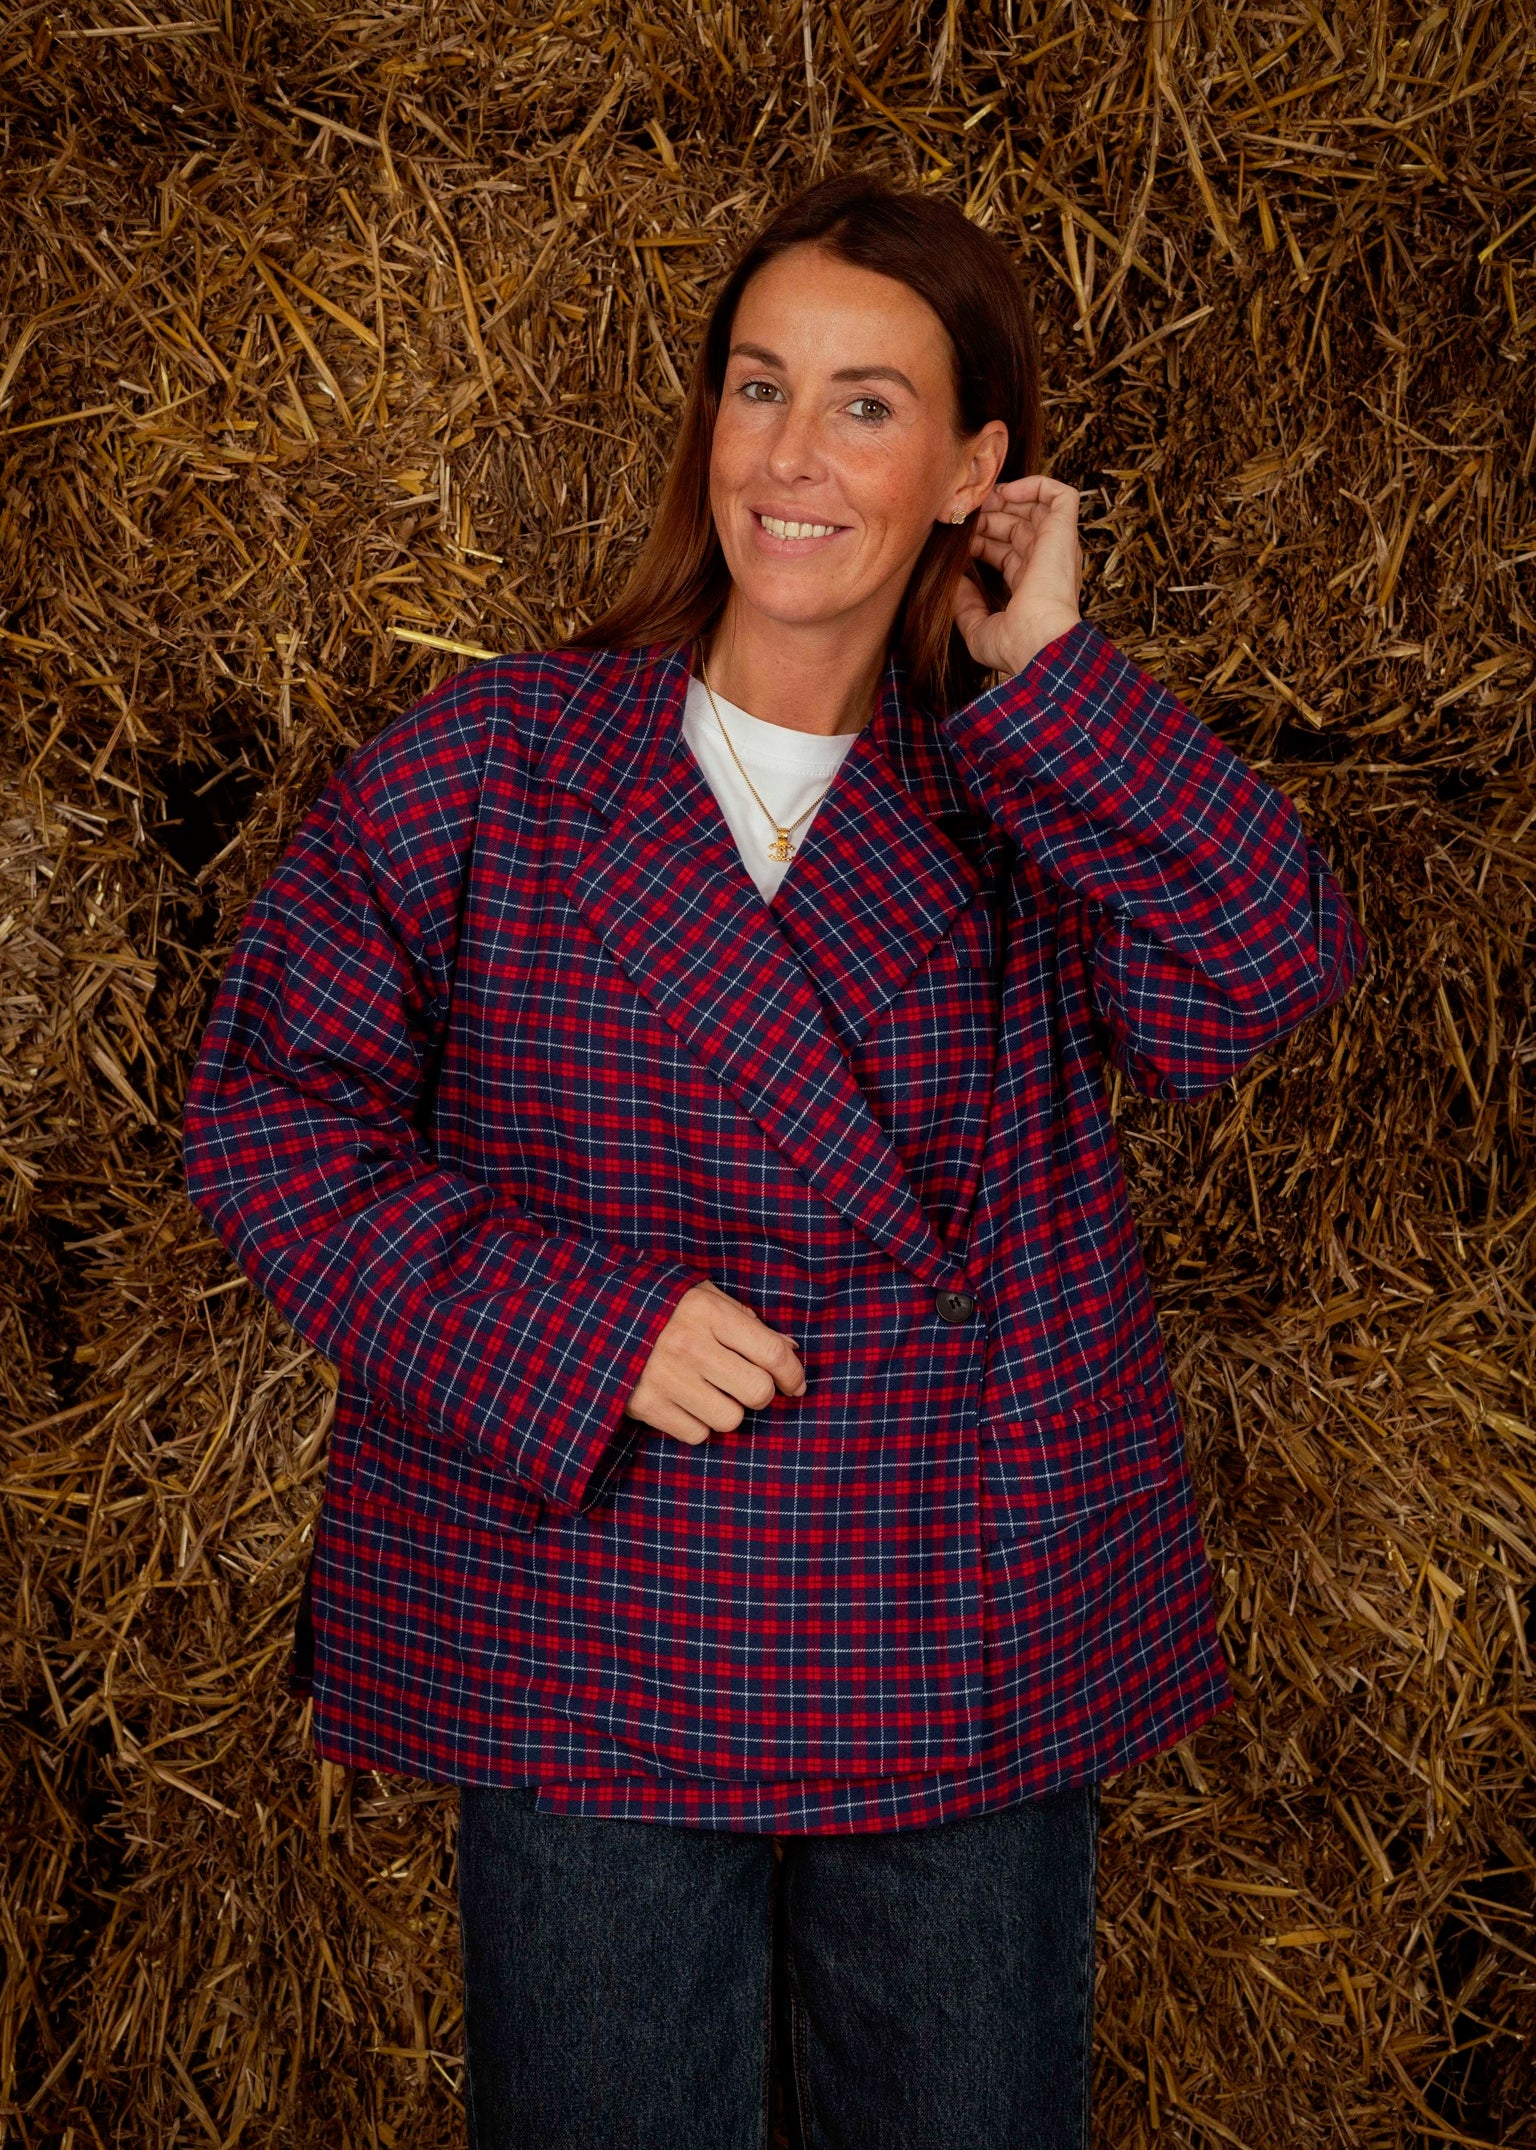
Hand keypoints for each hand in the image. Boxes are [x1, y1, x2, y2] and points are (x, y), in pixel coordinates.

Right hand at [624, 1280, 806, 1446]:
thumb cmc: (658, 1307)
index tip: (794, 1384)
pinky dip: (696, 1424)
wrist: (588, 1322)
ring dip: (726, 1410)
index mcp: (707, 1310)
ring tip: (707, 1391)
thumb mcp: (700, 1297)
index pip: (772, 1352)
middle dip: (760, 1393)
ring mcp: (665, 1377)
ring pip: (731, 1419)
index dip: (793, 1374)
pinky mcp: (645, 1406)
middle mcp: (688, 1344)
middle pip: (757, 1392)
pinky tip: (682, 1402)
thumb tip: (790, 1350)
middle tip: (746, 1386)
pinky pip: (698, 1435)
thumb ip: (745, 1320)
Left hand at [952, 474, 1081, 677]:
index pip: (1007, 553)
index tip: (958, 541)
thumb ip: (965, 605)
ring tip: (981, 500)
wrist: (1039, 644)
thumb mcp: (979, 628)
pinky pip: (1061, 495)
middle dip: (989, 518)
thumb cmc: (1014, 646)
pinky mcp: (1065, 532)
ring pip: (1036, 508)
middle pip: (1018, 528)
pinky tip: (1006, 493)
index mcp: (1032, 586)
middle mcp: (1047, 564)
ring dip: (1007, 499)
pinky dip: (1035, 486)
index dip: (982, 542)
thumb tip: (952, 584)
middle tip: (964, 517)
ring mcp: (1057, 547)